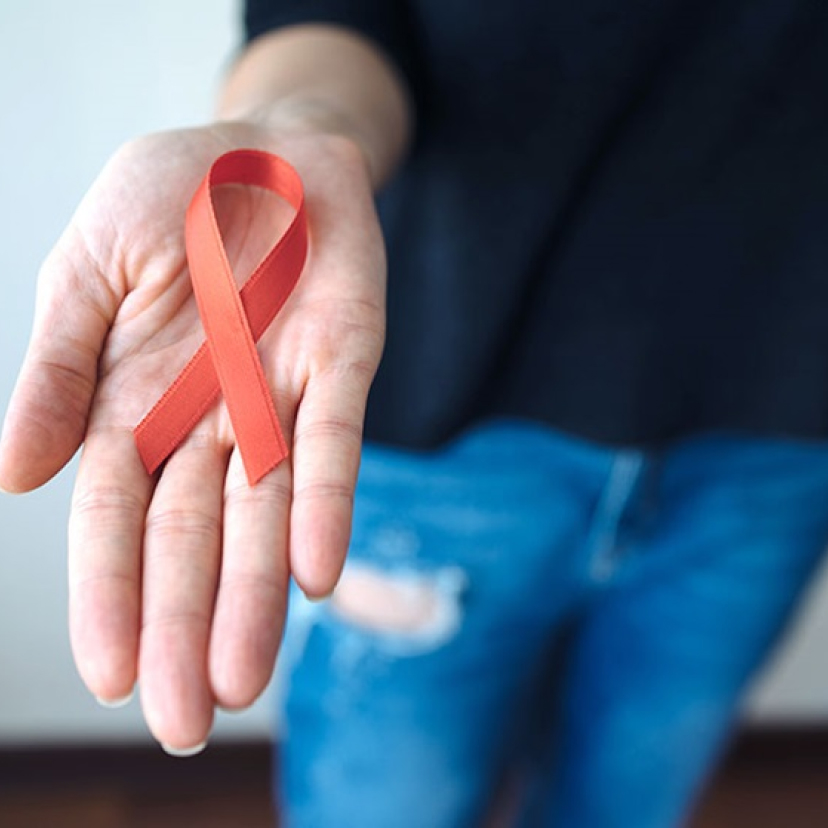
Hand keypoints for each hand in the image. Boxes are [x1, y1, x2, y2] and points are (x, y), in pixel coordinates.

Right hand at [0, 120, 385, 750]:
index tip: (109, 677)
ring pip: (265, 515)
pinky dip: (323, 507)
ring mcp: (277, 397)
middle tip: (186, 722)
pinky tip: (316, 574)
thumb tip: (13, 477)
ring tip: (244, 680)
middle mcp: (208, 418)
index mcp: (136, 402)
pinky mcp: (343, 366)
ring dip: (257, 595)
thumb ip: (60, 369)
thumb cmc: (173, 201)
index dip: (110, 597)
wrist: (267, 150)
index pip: (117, 520)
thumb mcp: (90, 268)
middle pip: (193, 541)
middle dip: (186, 628)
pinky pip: (331, 446)